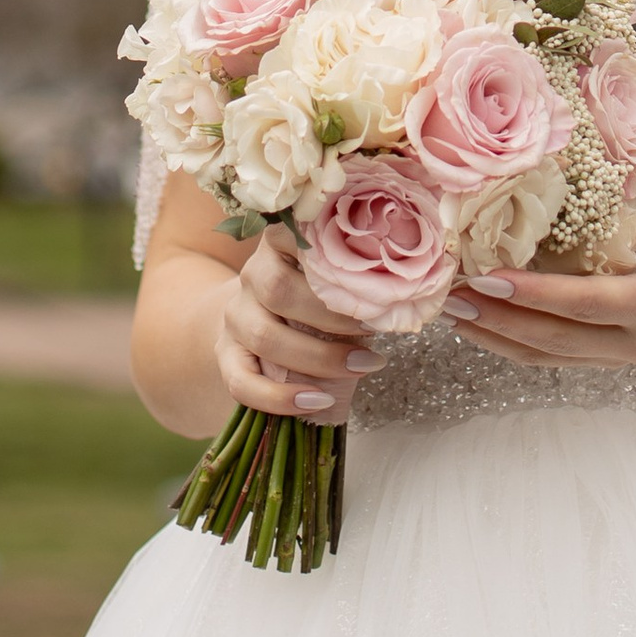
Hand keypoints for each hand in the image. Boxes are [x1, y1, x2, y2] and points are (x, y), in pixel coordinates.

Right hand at [216, 225, 384, 422]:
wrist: (258, 317)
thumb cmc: (314, 294)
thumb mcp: (332, 274)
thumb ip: (356, 275)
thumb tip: (409, 292)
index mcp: (281, 242)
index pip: (293, 235)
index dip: (331, 260)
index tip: (372, 278)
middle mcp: (252, 274)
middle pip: (279, 289)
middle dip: (333, 315)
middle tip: (377, 328)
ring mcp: (236, 315)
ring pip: (265, 336)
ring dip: (318, 357)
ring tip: (364, 365)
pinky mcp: (226, 355)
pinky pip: (242, 381)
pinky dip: (280, 398)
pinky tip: (317, 401)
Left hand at [435, 209, 635, 371]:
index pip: (584, 304)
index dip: (536, 295)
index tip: (490, 277)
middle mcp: (631, 343)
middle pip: (553, 337)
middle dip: (498, 319)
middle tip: (451, 296)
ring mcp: (617, 355)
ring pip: (546, 354)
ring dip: (496, 336)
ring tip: (452, 312)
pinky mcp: (606, 355)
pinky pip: (551, 355)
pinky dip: (512, 343)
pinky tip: (483, 323)